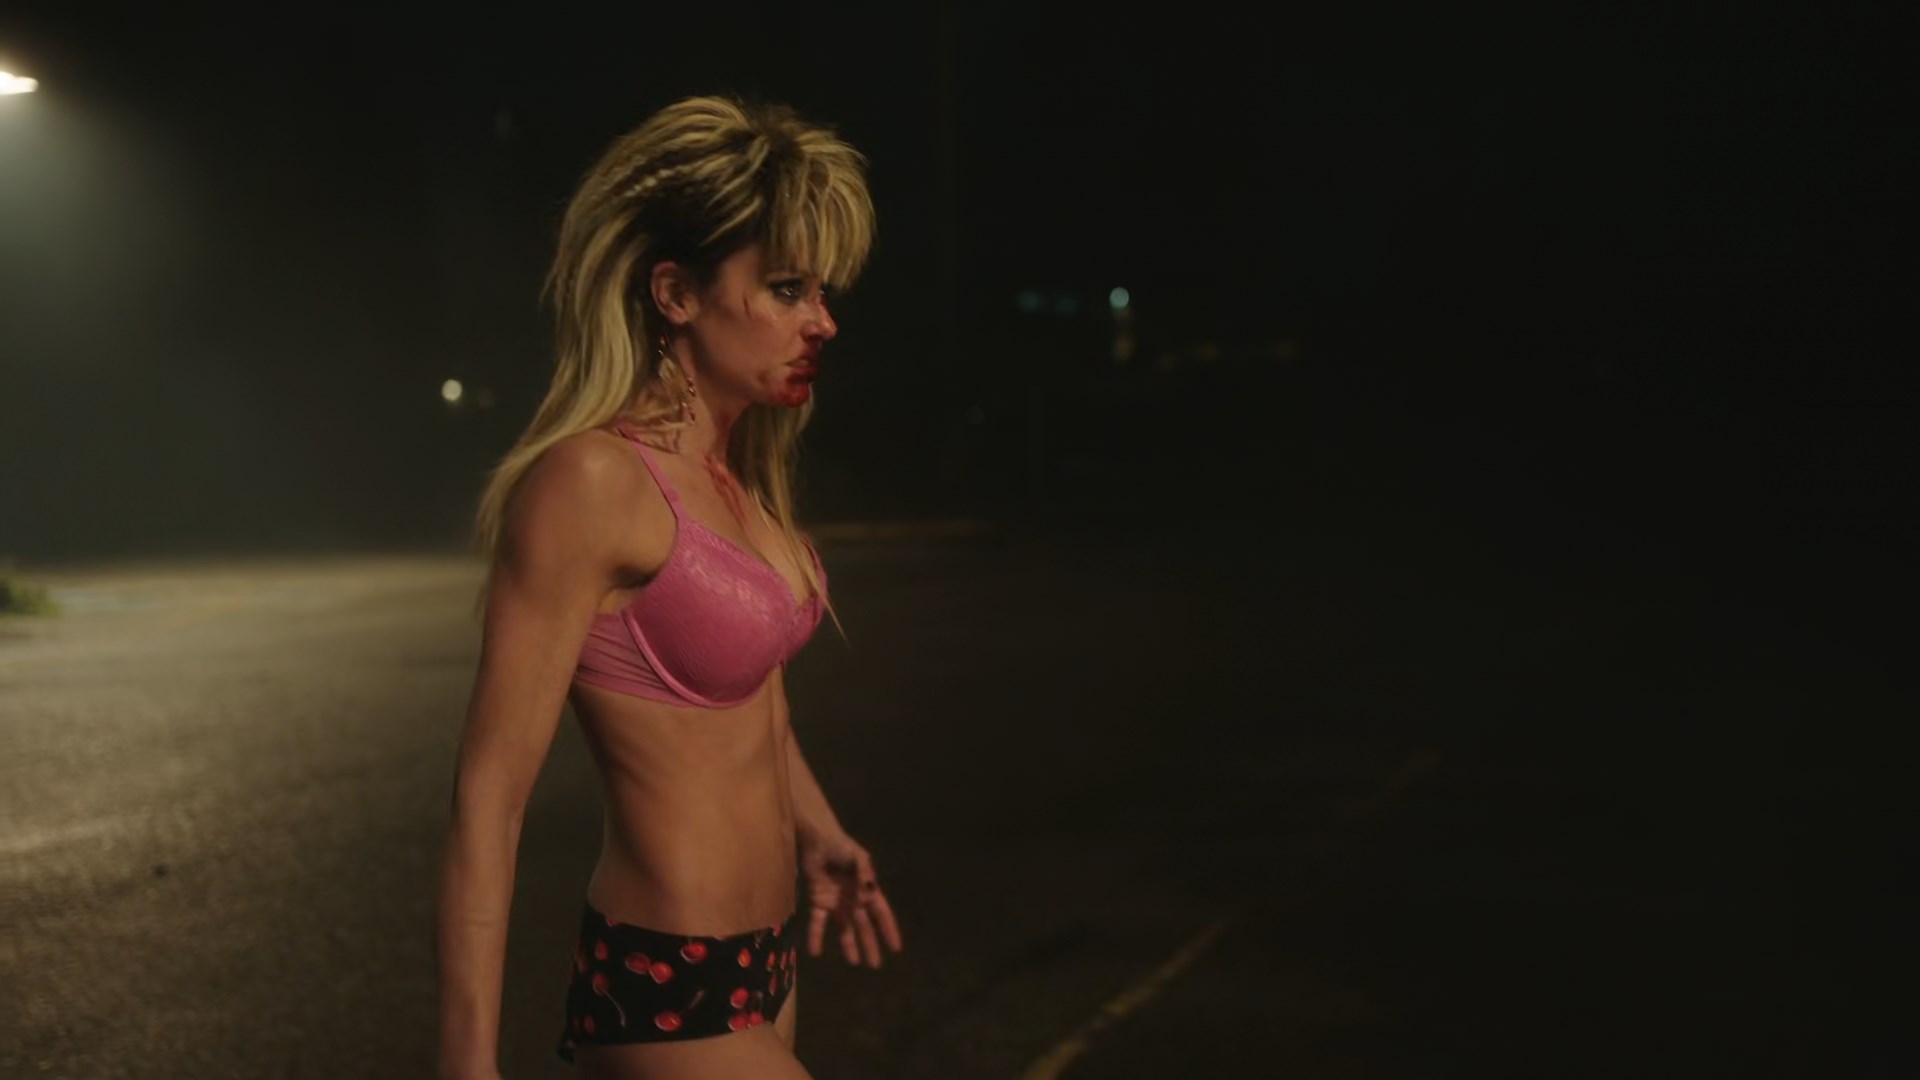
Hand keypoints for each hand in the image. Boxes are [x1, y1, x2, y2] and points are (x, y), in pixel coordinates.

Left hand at [799, 830, 903, 967]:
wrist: (816, 840)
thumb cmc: (840, 845)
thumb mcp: (858, 857)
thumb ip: (865, 875)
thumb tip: (868, 895)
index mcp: (866, 889)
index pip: (881, 913)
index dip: (888, 930)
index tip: (896, 948)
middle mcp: (853, 899)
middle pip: (864, 926)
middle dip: (870, 944)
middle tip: (874, 965)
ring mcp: (835, 902)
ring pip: (844, 928)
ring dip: (848, 945)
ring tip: (854, 962)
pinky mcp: (817, 901)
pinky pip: (817, 922)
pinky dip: (816, 936)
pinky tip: (815, 952)